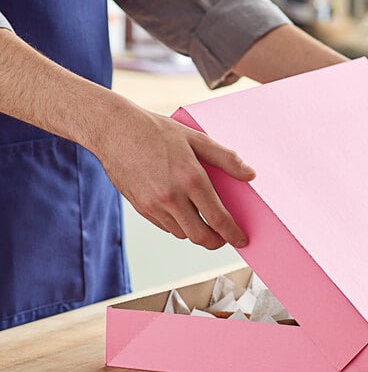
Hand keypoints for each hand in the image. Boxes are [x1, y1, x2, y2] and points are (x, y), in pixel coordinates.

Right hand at [96, 105, 254, 249]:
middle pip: (201, 236)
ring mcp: (154, 205)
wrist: (113, 129)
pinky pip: (166, 227)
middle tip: (225, 237)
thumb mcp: (196, 138)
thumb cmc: (155, 130)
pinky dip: (178, 225)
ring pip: (183, 234)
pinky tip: (182, 212)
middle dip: (217, 241)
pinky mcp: (141, 208)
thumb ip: (226, 158)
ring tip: (203, 220)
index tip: (242, 240)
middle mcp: (172, 197)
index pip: (219, 219)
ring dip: (196, 232)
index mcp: (191, 179)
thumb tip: (250, 175)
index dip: (233, 234)